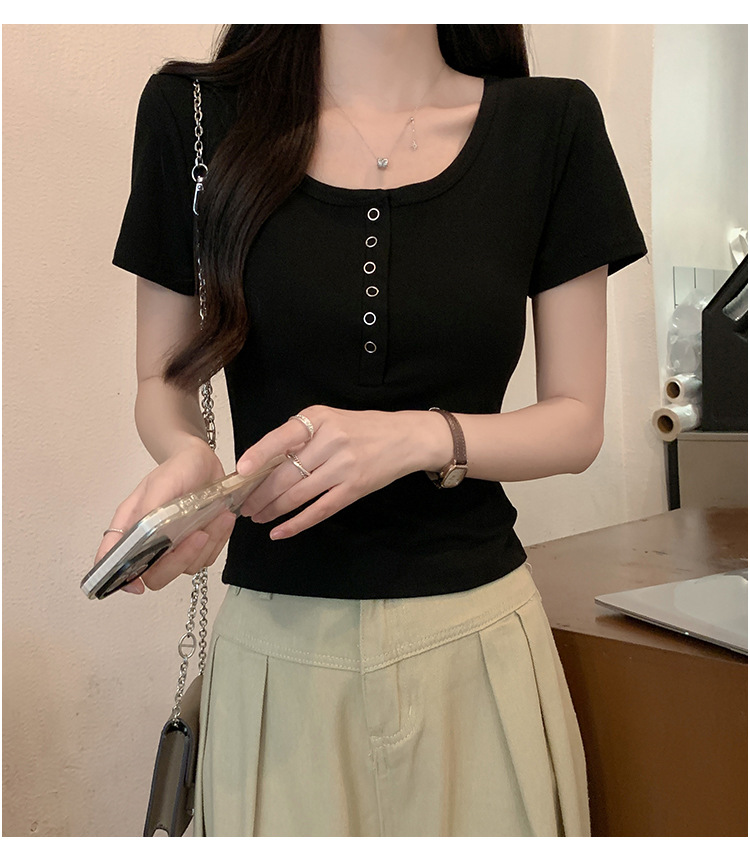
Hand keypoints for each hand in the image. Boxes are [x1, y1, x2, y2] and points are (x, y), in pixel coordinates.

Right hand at [93, 439, 233, 593]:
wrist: (203, 462)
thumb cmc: (177, 469)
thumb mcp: (163, 482)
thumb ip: (151, 508)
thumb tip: (144, 534)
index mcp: (132, 527)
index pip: (115, 562)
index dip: (121, 579)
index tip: (136, 583)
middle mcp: (151, 542)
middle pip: (156, 575)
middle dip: (179, 561)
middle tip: (198, 536)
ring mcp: (175, 546)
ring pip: (186, 568)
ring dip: (206, 546)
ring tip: (217, 517)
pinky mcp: (197, 546)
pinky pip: (207, 558)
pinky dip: (218, 541)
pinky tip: (222, 519)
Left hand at [236, 406, 450, 539]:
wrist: (404, 438)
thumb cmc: (360, 428)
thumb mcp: (328, 419)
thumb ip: (299, 435)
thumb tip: (263, 463)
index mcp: (319, 419)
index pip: (283, 437)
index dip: (260, 454)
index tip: (241, 471)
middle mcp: (331, 441)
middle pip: (286, 473)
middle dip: (260, 493)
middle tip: (243, 505)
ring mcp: (344, 467)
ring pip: (298, 494)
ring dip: (273, 509)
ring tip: (257, 516)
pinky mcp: (354, 489)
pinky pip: (319, 510)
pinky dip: (296, 523)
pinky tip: (279, 531)